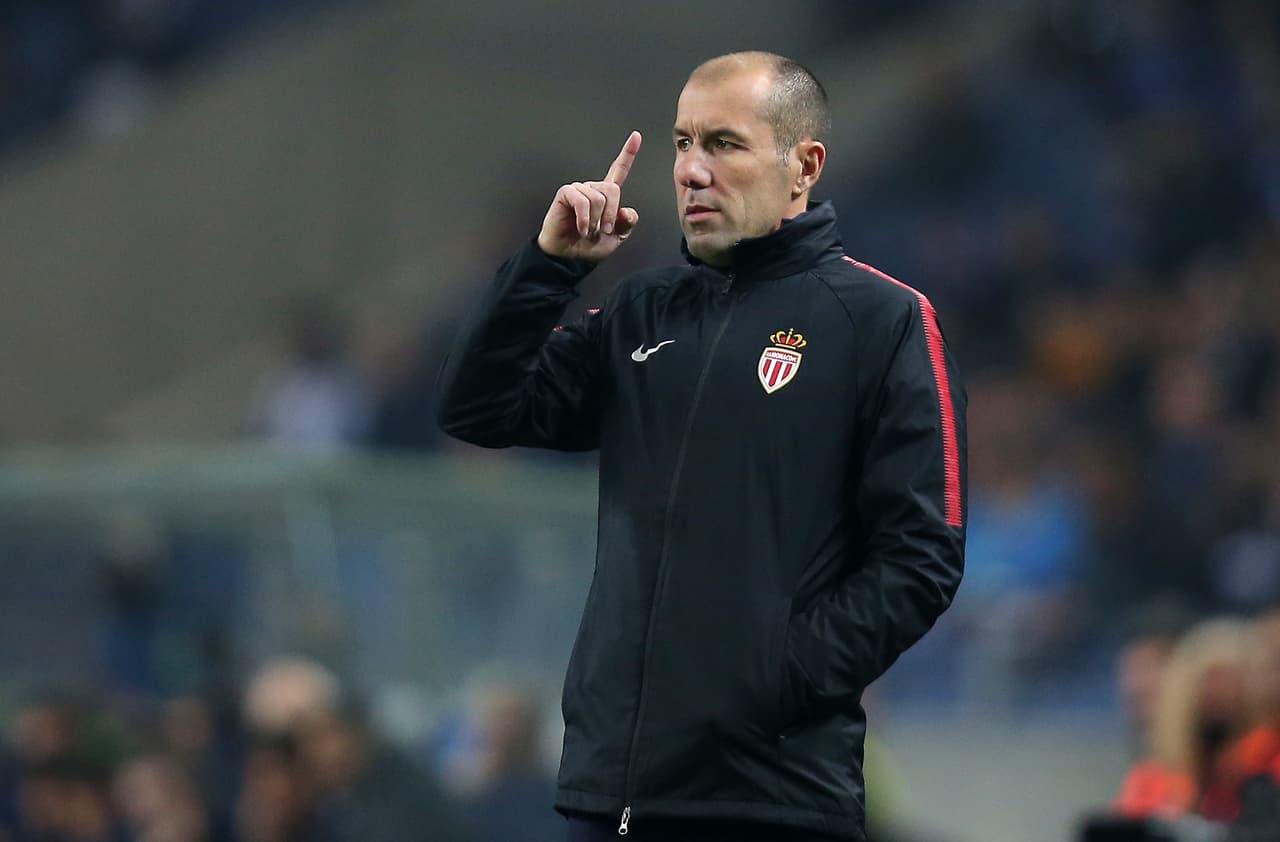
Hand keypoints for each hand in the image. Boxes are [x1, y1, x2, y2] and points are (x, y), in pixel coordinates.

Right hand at [537, 131, 640, 262]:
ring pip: (598, 197)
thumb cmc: (589, 247)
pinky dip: (585, 219)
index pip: (619, 171)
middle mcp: (593, 189)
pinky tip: (581, 229)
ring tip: (588, 231)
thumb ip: (626, 223)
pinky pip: (583, 201)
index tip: (636, 136)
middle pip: (613, 189)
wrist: (569, 258)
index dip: (628, 154)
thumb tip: (628, 211)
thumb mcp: (616, 238)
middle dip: (611, 214)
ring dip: (595, 221)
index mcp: (606, 196)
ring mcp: (579, 190)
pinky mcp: (566, 194)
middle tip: (603, 230)